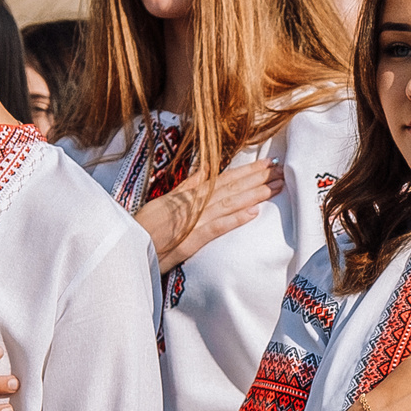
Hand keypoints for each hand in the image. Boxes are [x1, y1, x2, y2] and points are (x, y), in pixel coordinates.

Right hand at [137, 159, 282, 271]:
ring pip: (229, 203)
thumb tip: (204, 173)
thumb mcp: (165, 202)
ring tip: (276, 187)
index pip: (224, 180)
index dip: (247, 172)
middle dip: (258, 178)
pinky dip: (234, 219)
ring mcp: (193, 221)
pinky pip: (216, 227)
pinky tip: (253, 213)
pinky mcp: (190, 239)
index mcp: (190, 196)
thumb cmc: (144, 226)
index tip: (267, 165)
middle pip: (231, 188)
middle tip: (282, 170)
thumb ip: (186, 188)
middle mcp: (194, 204)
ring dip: (254, 194)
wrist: (128, 245)